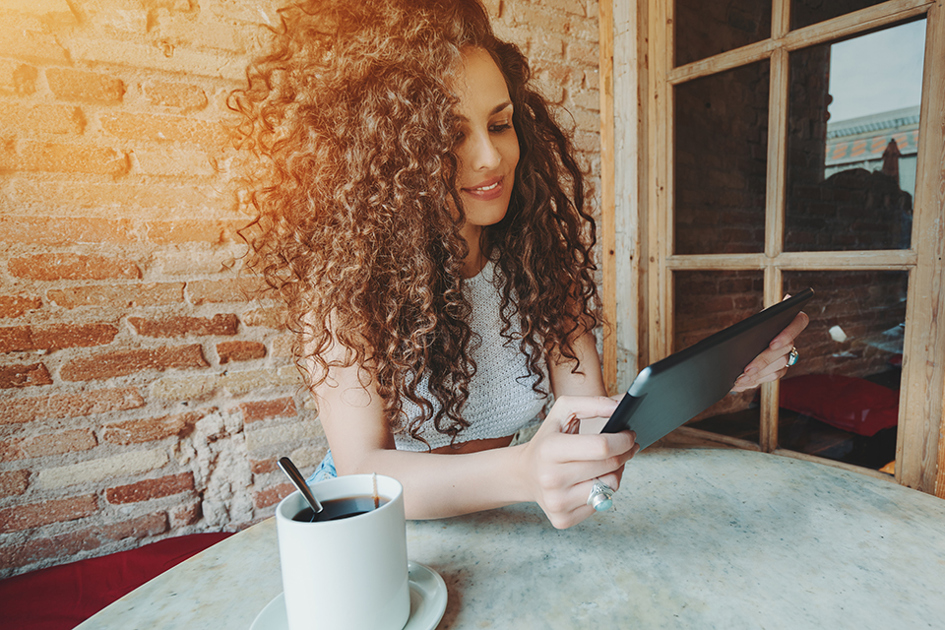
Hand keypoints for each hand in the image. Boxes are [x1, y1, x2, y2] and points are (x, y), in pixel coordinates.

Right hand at [517, 395, 638, 528]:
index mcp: (550, 449)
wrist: (525, 474)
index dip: (623, 440)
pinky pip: (601, 504)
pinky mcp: (562, 520)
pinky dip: (603, 490)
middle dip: (624, 453)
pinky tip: (594, 480)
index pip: (602, 446)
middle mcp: (551, 479)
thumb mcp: (563, 412)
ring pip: (610, 487)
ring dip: (616, 472)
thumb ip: (592, 403)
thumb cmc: (548, 440)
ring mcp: (556, 503)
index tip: (629, 434)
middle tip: (627, 445)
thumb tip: (620, 407)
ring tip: (607, 463)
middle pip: (609, 466)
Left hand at [731, 300, 809, 392]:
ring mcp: (786, 355)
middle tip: (746, 369)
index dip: (789, 333)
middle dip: (763, 360)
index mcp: (788, 320)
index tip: (772, 343)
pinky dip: (755, 380)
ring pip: (779, 366)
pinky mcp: (779, 369)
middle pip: (785, 350)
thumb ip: (768, 313)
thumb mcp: (755, 319)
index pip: (800, 321)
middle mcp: (790, 338)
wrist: (740, 344)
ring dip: (757, 373)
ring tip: (739, 378)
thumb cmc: (750, 327)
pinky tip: (740, 383)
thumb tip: (788, 298)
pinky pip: (772, 376)